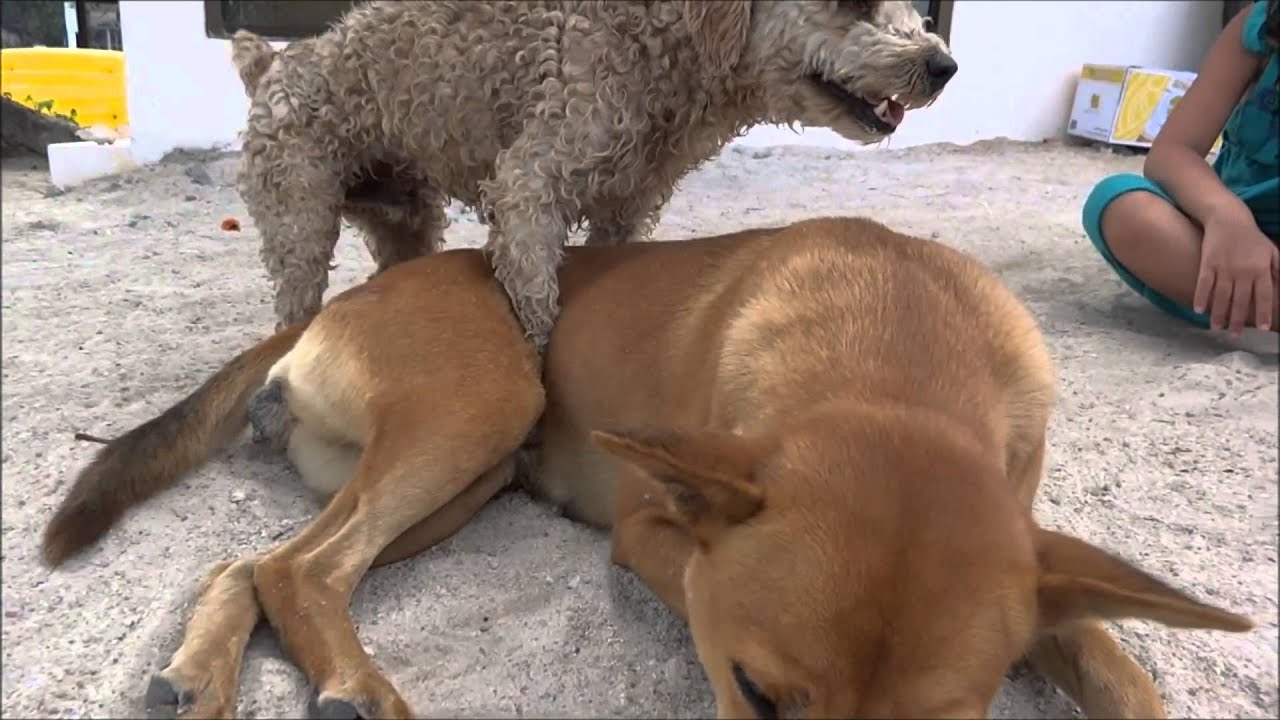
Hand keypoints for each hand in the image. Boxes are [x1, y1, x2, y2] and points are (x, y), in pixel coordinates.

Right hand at [1194, 212, 1278, 336]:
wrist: (1228, 218)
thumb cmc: (1252, 238)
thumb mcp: (1271, 252)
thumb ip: (1277, 271)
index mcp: (1261, 268)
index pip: (1264, 295)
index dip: (1263, 312)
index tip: (1262, 328)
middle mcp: (1243, 271)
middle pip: (1240, 300)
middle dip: (1237, 320)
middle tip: (1234, 336)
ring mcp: (1224, 268)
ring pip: (1221, 296)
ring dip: (1219, 314)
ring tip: (1216, 328)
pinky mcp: (1207, 264)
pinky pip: (1204, 284)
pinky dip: (1201, 297)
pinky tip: (1199, 310)